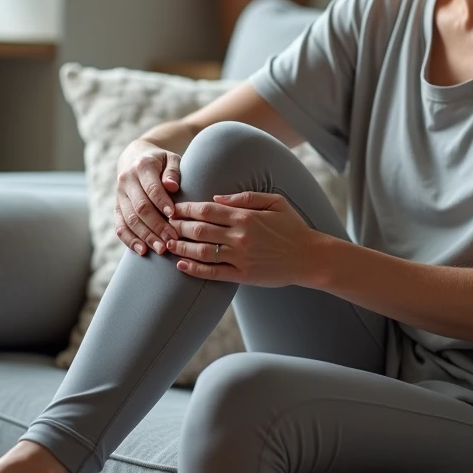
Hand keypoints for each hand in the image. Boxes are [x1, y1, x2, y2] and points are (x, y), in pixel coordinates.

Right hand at [114, 139, 181, 256]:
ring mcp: (119, 194)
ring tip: (161, 249)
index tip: (174, 215)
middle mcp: (127, 180)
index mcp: (142, 166)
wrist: (134, 156)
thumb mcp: (171, 158)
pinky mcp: (116, 206)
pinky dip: (129, 239)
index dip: (162, 202)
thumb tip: (172, 186)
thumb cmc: (160, 160)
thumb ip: (173, 171)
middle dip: (156, 225)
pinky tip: (142, 250)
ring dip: (145, 236)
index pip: (151, 188)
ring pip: (130, 219)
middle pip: (140, 207)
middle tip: (171, 239)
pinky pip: (119, 225)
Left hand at [166, 192, 320, 285]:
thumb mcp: (275, 202)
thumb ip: (245, 197)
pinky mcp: (243, 275)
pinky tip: (181, 265)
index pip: (207, 210)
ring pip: (201, 251)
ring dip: (181, 247)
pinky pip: (213, 273)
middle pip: (199, 229)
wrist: (309, 257)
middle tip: (163, 224)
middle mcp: (240, 236)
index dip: (186, 209)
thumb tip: (216, 198)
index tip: (173, 208)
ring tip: (167, 243)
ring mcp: (240, 257)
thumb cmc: (293, 227)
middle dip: (177, 226)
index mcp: (246, 216)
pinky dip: (194, 269)